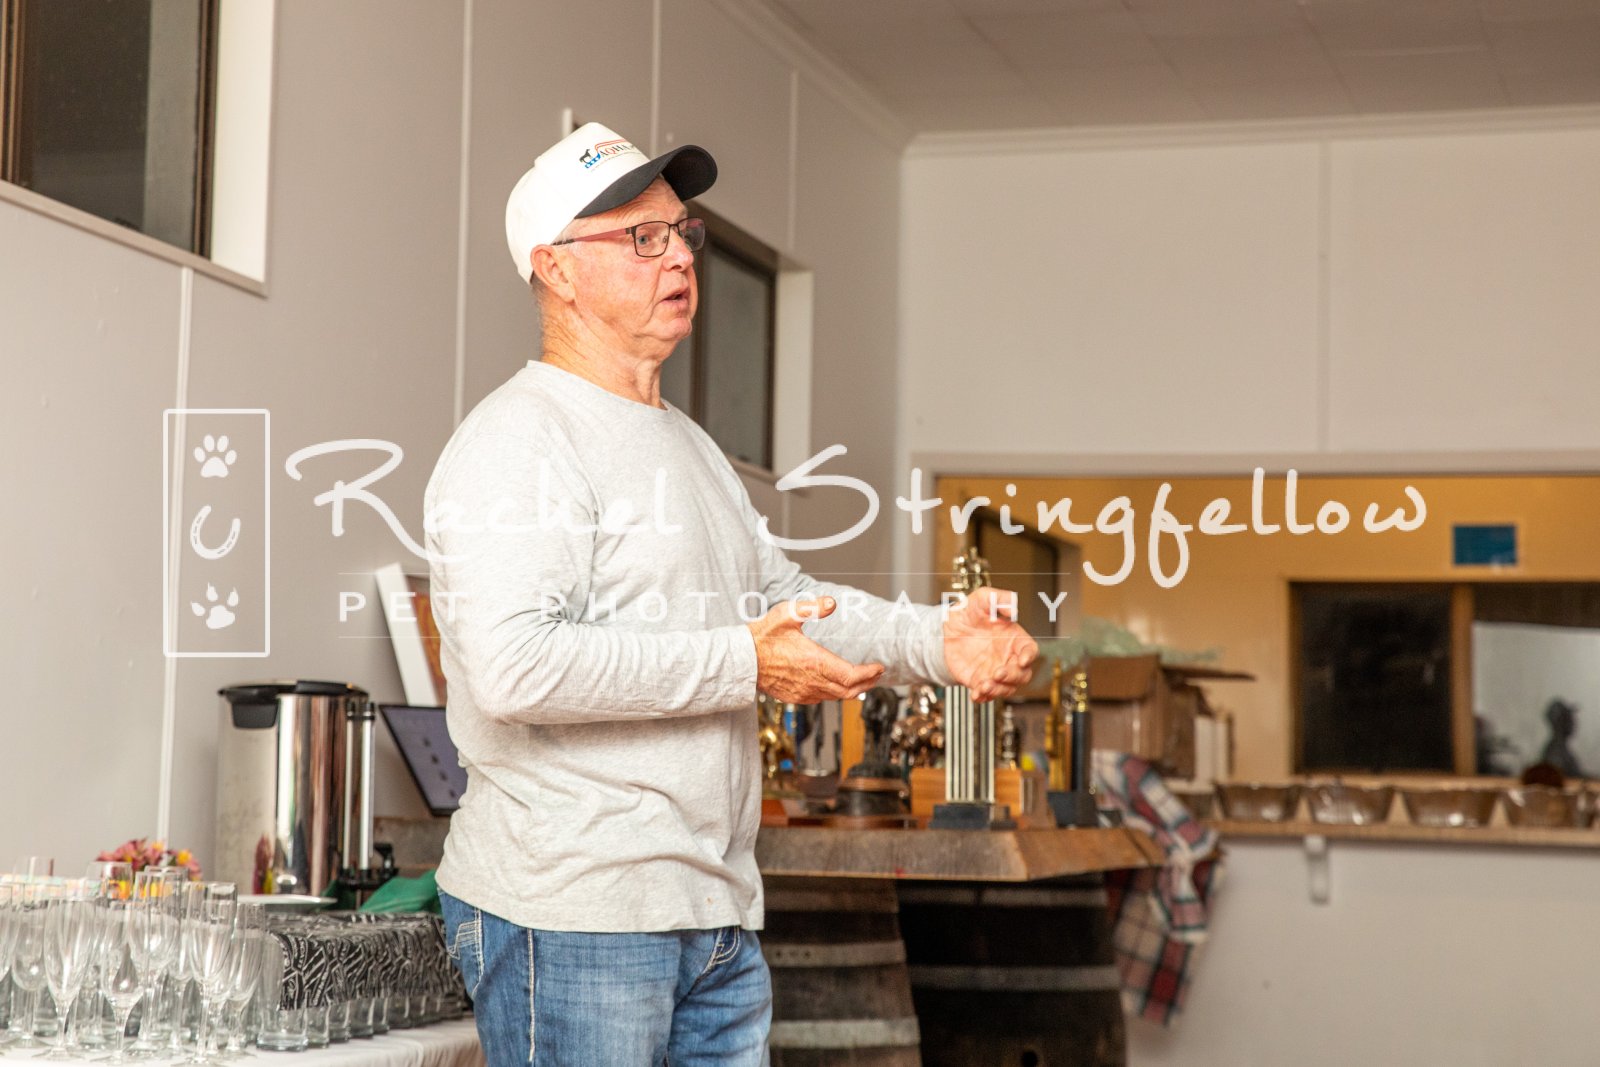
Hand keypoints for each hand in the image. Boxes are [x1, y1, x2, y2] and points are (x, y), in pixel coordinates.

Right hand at [749, 597, 884, 702]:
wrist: (741, 660)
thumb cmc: (763, 636)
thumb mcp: (786, 614)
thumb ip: (811, 607)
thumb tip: (832, 602)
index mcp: (815, 662)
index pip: (852, 675)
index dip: (869, 673)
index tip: (879, 667)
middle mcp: (812, 681)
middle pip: (849, 690)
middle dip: (866, 683)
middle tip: (877, 675)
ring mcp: (803, 692)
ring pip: (836, 697)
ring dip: (852, 690)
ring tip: (862, 681)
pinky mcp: (795, 697)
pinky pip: (821, 699)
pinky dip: (835, 694)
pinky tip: (836, 687)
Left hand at [943, 587, 1037, 701]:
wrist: (945, 628)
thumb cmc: (968, 612)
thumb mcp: (982, 599)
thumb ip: (999, 599)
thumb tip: (1013, 608)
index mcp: (1014, 639)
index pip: (1030, 650)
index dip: (1029, 656)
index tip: (1023, 660)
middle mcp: (1008, 657)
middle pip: (1022, 674)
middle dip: (1012, 676)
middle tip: (998, 672)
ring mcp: (995, 671)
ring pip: (1006, 688)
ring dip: (998, 690)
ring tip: (984, 686)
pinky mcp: (980, 681)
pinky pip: (987, 694)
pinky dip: (983, 697)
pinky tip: (976, 695)